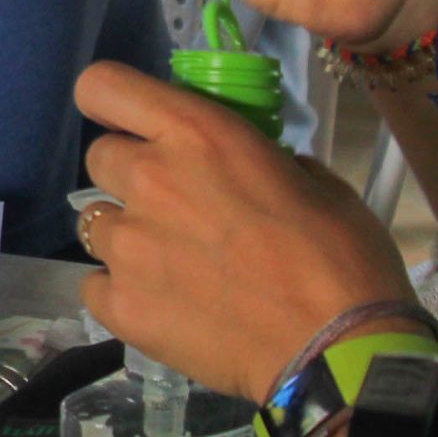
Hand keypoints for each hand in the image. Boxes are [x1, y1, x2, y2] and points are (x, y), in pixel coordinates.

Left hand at [76, 61, 417, 399]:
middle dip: (131, 176)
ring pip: (95, 222)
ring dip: (128, 236)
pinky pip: (95, 285)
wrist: (340, 350)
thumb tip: (242, 169)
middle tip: (177, 209)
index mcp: (196, 134)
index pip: (102, 86)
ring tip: (175, 266)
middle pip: (100, 157)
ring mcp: (126, 244)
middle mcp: (148, 178)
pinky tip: (164, 307)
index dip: (111, 102)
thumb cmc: (342, 259)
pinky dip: (122, 293)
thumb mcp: (315, 182)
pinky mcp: (118, 303)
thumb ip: (259, 162)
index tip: (129, 122)